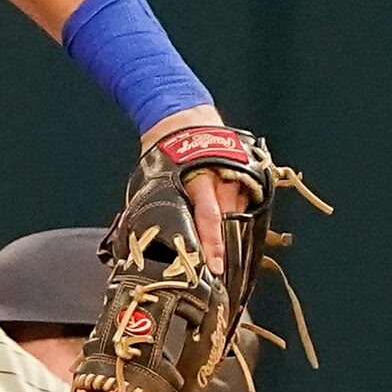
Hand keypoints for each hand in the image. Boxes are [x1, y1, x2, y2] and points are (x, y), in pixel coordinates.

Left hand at [142, 104, 244, 273]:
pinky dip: (238, 217)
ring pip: (239, 214)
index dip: (212, 246)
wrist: (185, 120)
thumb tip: (142, 241)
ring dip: (231, 234)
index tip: (215, 268)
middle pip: (228, 221)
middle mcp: (222, 179)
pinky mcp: (249, 174)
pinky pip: (246, 204)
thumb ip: (158, 208)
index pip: (208, 220)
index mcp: (197, 181)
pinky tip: (231, 230)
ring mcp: (239, 176)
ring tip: (224, 255)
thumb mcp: (155, 180)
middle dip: (224, 247)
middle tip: (220, 271)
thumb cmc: (164, 155)